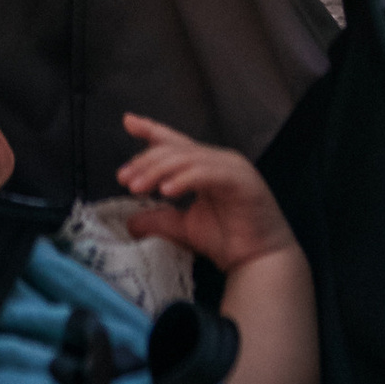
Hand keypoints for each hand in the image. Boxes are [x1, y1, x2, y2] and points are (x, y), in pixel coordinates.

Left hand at [116, 116, 294, 279]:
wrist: (260, 262)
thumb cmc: (229, 242)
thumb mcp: (184, 227)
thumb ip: (159, 219)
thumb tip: (129, 222)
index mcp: (206, 166)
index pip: (175, 142)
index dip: (152, 130)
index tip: (128, 122)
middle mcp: (219, 160)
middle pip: (175, 150)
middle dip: (145, 161)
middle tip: (123, 178)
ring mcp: (231, 167)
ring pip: (187, 158)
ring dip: (158, 171)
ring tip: (137, 187)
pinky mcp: (241, 180)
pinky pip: (207, 173)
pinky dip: (184, 179)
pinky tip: (166, 190)